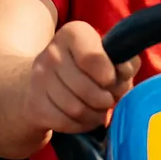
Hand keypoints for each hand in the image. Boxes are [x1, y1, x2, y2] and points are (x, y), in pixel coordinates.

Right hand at [24, 21, 139, 134]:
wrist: (50, 82)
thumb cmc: (91, 69)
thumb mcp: (112, 58)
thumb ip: (126, 61)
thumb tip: (124, 71)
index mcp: (73, 33)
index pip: (92, 58)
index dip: (109, 76)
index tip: (112, 81)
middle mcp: (52, 52)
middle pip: (86, 88)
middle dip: (105, 100)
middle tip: (109, 100)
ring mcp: (39, 78)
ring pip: (75, 109)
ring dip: (94, 115)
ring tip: (99, 111)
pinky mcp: (34, 103)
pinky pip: (63, 122)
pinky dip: (79, 125)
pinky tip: (84, 118)